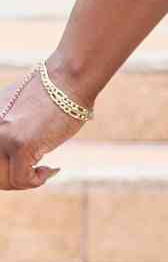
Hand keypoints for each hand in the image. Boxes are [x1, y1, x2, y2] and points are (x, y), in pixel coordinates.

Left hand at [0, 62, 85, 189]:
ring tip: (43, 171)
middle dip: (13, 180)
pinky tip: (51, 168)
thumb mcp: (18, 112)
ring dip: (26, 181)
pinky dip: (38, 180)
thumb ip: (8, 128)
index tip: (26, 166)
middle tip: (34, 174)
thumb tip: (11, 150)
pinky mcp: (20, 145)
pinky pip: (23, 179)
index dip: (6, 169)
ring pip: (5, 179)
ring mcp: (3, 136)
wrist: (67, 80)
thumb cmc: (51, 96)